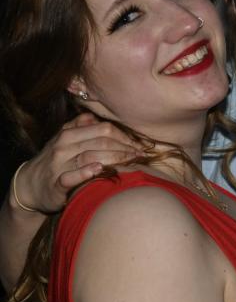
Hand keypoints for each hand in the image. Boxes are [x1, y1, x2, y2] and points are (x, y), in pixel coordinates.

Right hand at [13, 113, 140, 212]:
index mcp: (69, 133)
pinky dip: (85, 172)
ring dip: (114, 158)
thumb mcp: (64, 138)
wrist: (28, 185)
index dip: (125, 136)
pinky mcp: (55, 184)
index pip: (103, 129)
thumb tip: (96, 115)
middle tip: (142, 155)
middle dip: (125, 148)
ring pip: (90, 156)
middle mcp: (64, 147)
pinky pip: (70, 177)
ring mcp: (59, 165)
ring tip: (132, 162)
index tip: (140, 144)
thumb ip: (80, 125)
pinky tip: (99, 169)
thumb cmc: (54, 160)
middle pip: (101, 142)